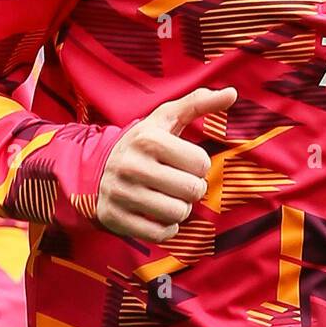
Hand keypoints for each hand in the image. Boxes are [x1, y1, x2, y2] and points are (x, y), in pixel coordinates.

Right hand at [97, 86, 236, 241]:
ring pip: (179, 214)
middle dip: (192, 188)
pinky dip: (166, 227)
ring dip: (181, 208)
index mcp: (148, 140)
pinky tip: (158, 213)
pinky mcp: (115, 218)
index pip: (200, 163)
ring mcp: (122, 194)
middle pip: (192, 190)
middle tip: (179, 182)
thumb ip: (199, 103)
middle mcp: (133, 166)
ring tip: (169, 197)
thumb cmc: (142, 142)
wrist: (93, 168)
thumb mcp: (166, 118)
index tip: (185, 162)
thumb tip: (232, 93)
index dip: (198, 165)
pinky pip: (160, 233)